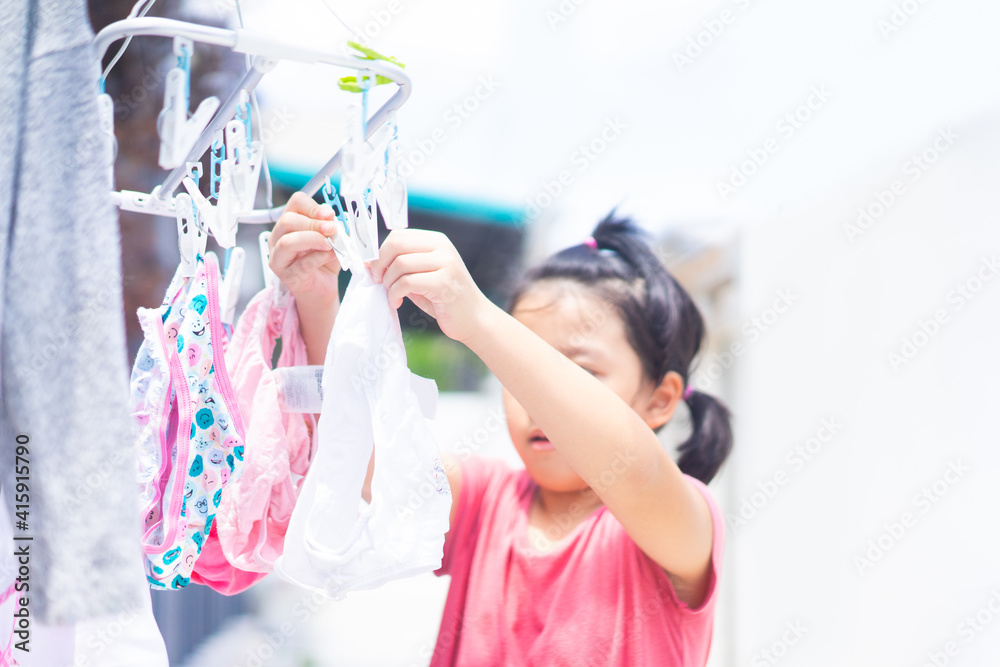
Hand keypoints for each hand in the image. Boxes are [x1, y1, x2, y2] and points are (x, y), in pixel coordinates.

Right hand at [268, 191, 340, 303]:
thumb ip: (334, 229)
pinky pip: (302, 264)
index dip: (313, 206)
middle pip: (288, 221)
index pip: (295, 204)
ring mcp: (279, 257)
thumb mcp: (332, 239)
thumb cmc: (323, 261)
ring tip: (330, 243)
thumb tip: (339, 221)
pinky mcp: (287, 275)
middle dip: (313, 223)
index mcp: (289, 223)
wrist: (321, 288)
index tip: (330, 214)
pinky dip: (320, 257)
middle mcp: (278, 237)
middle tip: (332, 229)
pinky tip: (331, 255)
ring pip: (287, 242)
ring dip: (312, 239)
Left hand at [368, 229, 492, 343]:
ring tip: (391, 296)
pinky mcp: (444, 283)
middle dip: (380, 265)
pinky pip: (407, 282)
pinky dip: (395, 294)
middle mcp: (442, 247)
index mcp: (436, 241)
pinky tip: (397, 303)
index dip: (380, 253)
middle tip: (379, 282)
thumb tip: (368, 262)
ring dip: (388, 283)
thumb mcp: (421, 276)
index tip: (376, 271)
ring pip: (400, 264)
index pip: (398, 235)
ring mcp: (445, 264)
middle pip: (396, 245)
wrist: (474, 319)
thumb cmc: (443, 299)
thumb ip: (400, 266)